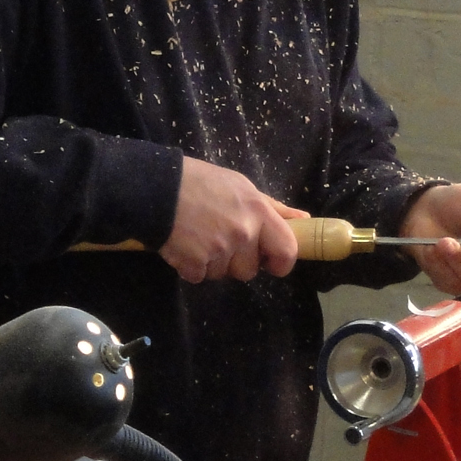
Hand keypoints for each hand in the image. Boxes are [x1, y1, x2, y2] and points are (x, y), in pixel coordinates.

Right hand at [162, 158, 300, 283]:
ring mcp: (219, 250)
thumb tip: (304, 219)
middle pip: (250, 269)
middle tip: (219, 238)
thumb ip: (273, 208)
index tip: (271, 263)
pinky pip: (200, 277)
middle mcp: (243, 233)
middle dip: (236, 261)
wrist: (156, 189)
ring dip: (212, 263)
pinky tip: (184, 245)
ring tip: (198, 237)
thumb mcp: (241, 187)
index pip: (287, 251)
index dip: (281, 262)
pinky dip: (191, 267)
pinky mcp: (195, 264)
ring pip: (224, 274)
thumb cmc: (200, 183)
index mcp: (258, 212)